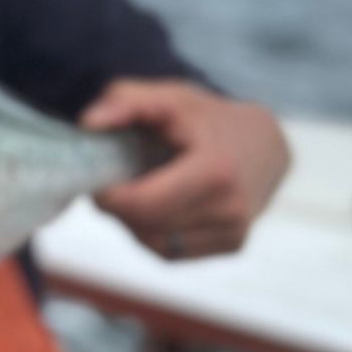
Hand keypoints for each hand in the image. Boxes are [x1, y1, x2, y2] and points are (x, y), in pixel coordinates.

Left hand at [80, 79, 290, 260]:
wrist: (264, 142)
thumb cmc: (206, 118)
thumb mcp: (167, 98)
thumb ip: (125, 103)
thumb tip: (88, 124)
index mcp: (216, 172)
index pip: (144, 205)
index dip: (109, 196)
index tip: (97, 177)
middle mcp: (231, 210)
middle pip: (146, 226)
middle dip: (118, 208)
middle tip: (109, 182)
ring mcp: (235, 233)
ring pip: (156, 244)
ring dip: (133, 223)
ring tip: (135, 189)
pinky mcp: (232, 246)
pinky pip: (173, 253)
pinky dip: (153, 234)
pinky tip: (155, 206)